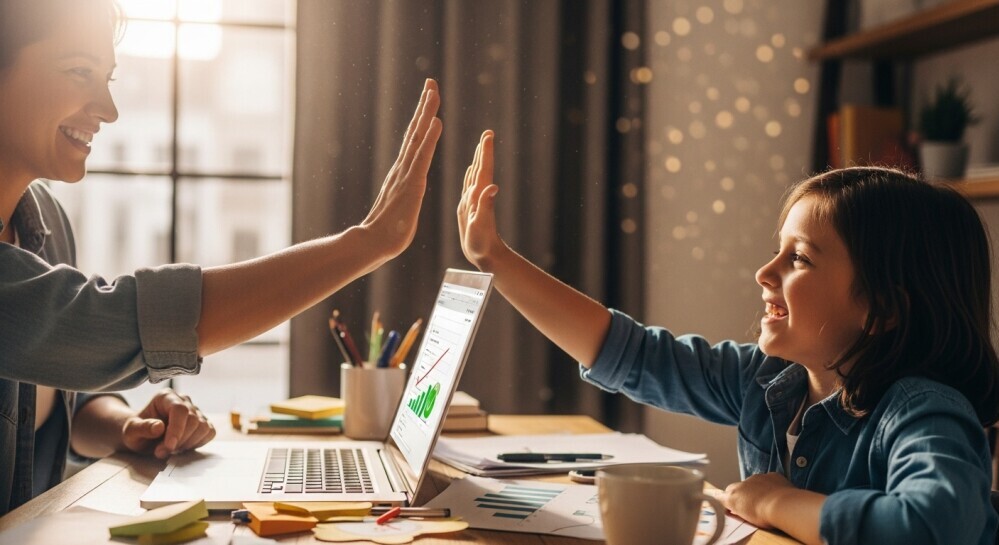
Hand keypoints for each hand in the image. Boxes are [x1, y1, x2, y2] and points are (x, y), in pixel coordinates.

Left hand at [121, 389, 215, 458]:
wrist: (142, 436)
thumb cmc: (136, 431)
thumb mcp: (130, 431)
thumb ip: (142, 428)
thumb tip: (159, 427)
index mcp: (166, 397)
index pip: (180, 409)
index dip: (177, 429)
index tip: (168, 446)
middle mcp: (183, 401)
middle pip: (193, 420)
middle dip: (179, 441)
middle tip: (160, 452)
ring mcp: (195, 411)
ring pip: (203, 427)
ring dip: (187, 444)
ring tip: (170, 449)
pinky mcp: (203, 423)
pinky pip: (209, 433)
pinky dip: (197, 443)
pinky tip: (182, 447)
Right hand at [361, 79, 442, 258]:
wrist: (373, 244)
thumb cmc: (387, 231)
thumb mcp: (401, 207)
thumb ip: (403, 196)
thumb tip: (403, 193)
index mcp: (403, 172)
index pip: (415, 140)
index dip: (422, 118)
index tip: (428, 98)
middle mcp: (402, 167)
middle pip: (415, 130)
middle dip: (424, 105)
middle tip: (431, 82)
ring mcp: (406, 174)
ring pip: (418, 138)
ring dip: (427, 113)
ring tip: (434, 92)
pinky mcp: (412, 185)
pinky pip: (422, 157)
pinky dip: (430, 138)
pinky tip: (437, 122)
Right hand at [457, 130, 506, 270]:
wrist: (484, 256)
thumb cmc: (482, 244)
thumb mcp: (482, 225)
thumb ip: (486, 205)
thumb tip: (493, 187)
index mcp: (480, 196)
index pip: (483, 169)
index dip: (486, 152)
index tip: (488, 135)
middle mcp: (478, 195)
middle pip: (481, 168)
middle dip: (484, 150)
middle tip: (488, 133)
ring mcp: (474, 201)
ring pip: (476, 175)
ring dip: (478, 160)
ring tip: (481, 146)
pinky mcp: (470, 208)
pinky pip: (469, 186)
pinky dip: (470, 175)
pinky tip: (470, 171)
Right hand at [718, 472, 794, 527]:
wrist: (783, 505)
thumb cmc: (765, 515)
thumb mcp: (746, 518)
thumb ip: (738, 511)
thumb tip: (734, 509)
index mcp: (733, 496)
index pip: (722, 495)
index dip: (725, 499)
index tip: (728, 504)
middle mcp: (742, 484)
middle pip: (736, 487)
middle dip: (740, 494)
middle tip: (748, 505)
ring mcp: (757, 478)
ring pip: (752, 482)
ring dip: (755, 489)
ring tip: (765, 501)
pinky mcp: (771, 475)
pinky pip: (767, 479)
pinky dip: (769, 485)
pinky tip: (775, 495)